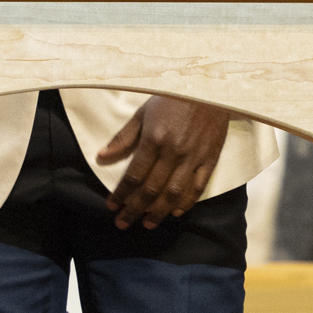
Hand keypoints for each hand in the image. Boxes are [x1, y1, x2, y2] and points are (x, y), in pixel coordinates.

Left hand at [95, 95, 231, 228]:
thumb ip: (124, 138)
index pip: (134, 175)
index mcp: (154, 139)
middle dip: (135, 209)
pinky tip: (176, 212)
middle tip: (123, 224)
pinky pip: (199, 186)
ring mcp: (193, 157)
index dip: (121, 194)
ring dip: (159, 212)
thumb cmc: (171, 98)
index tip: (111, 206)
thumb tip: (102, 156)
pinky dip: (187, 202)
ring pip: (174, 193)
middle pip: (151, 189)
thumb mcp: (143, 113)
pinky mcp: (210, 158)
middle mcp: (173, 151)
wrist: (208, 88)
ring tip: (147, 224)